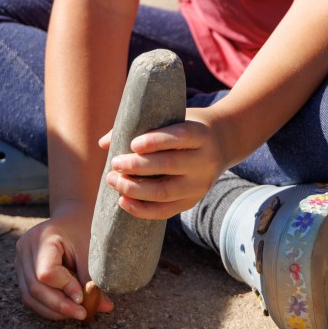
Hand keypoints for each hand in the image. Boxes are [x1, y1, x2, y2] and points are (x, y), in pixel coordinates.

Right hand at [15, 203, 113, 321]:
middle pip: (35, 288)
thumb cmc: (82, 229)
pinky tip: (64, 308)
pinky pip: (29, 296)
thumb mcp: (90, 250)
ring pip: (29, 296)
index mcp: (42, 238)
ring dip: (52, 310)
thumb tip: (105, 308)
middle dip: (59, 306)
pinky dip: (46, 306)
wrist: (71, 216)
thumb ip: (93, 279)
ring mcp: (19, 260)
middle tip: (82, 314)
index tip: (83, 298)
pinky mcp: (21, 270)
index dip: (65, 289)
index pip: (47, 273)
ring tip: (74, 313)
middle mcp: (24, 248)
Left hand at [99, 106, 226, 218]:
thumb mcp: (173, 118)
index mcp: (201, 135)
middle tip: (114, 163)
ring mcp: (200, 184)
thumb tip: (104, 143)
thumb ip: (141, 126)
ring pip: (165, 191)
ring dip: (135, 189)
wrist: (223, 142)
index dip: (156, 141)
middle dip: (137, 166)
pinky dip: (142, 209)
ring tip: (113, 180)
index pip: (180, 137)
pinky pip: (165, 210)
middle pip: (170, 166)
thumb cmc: (187, 126)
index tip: (132, 143)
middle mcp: (204, 160)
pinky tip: (123, 201)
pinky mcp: (193, 200)